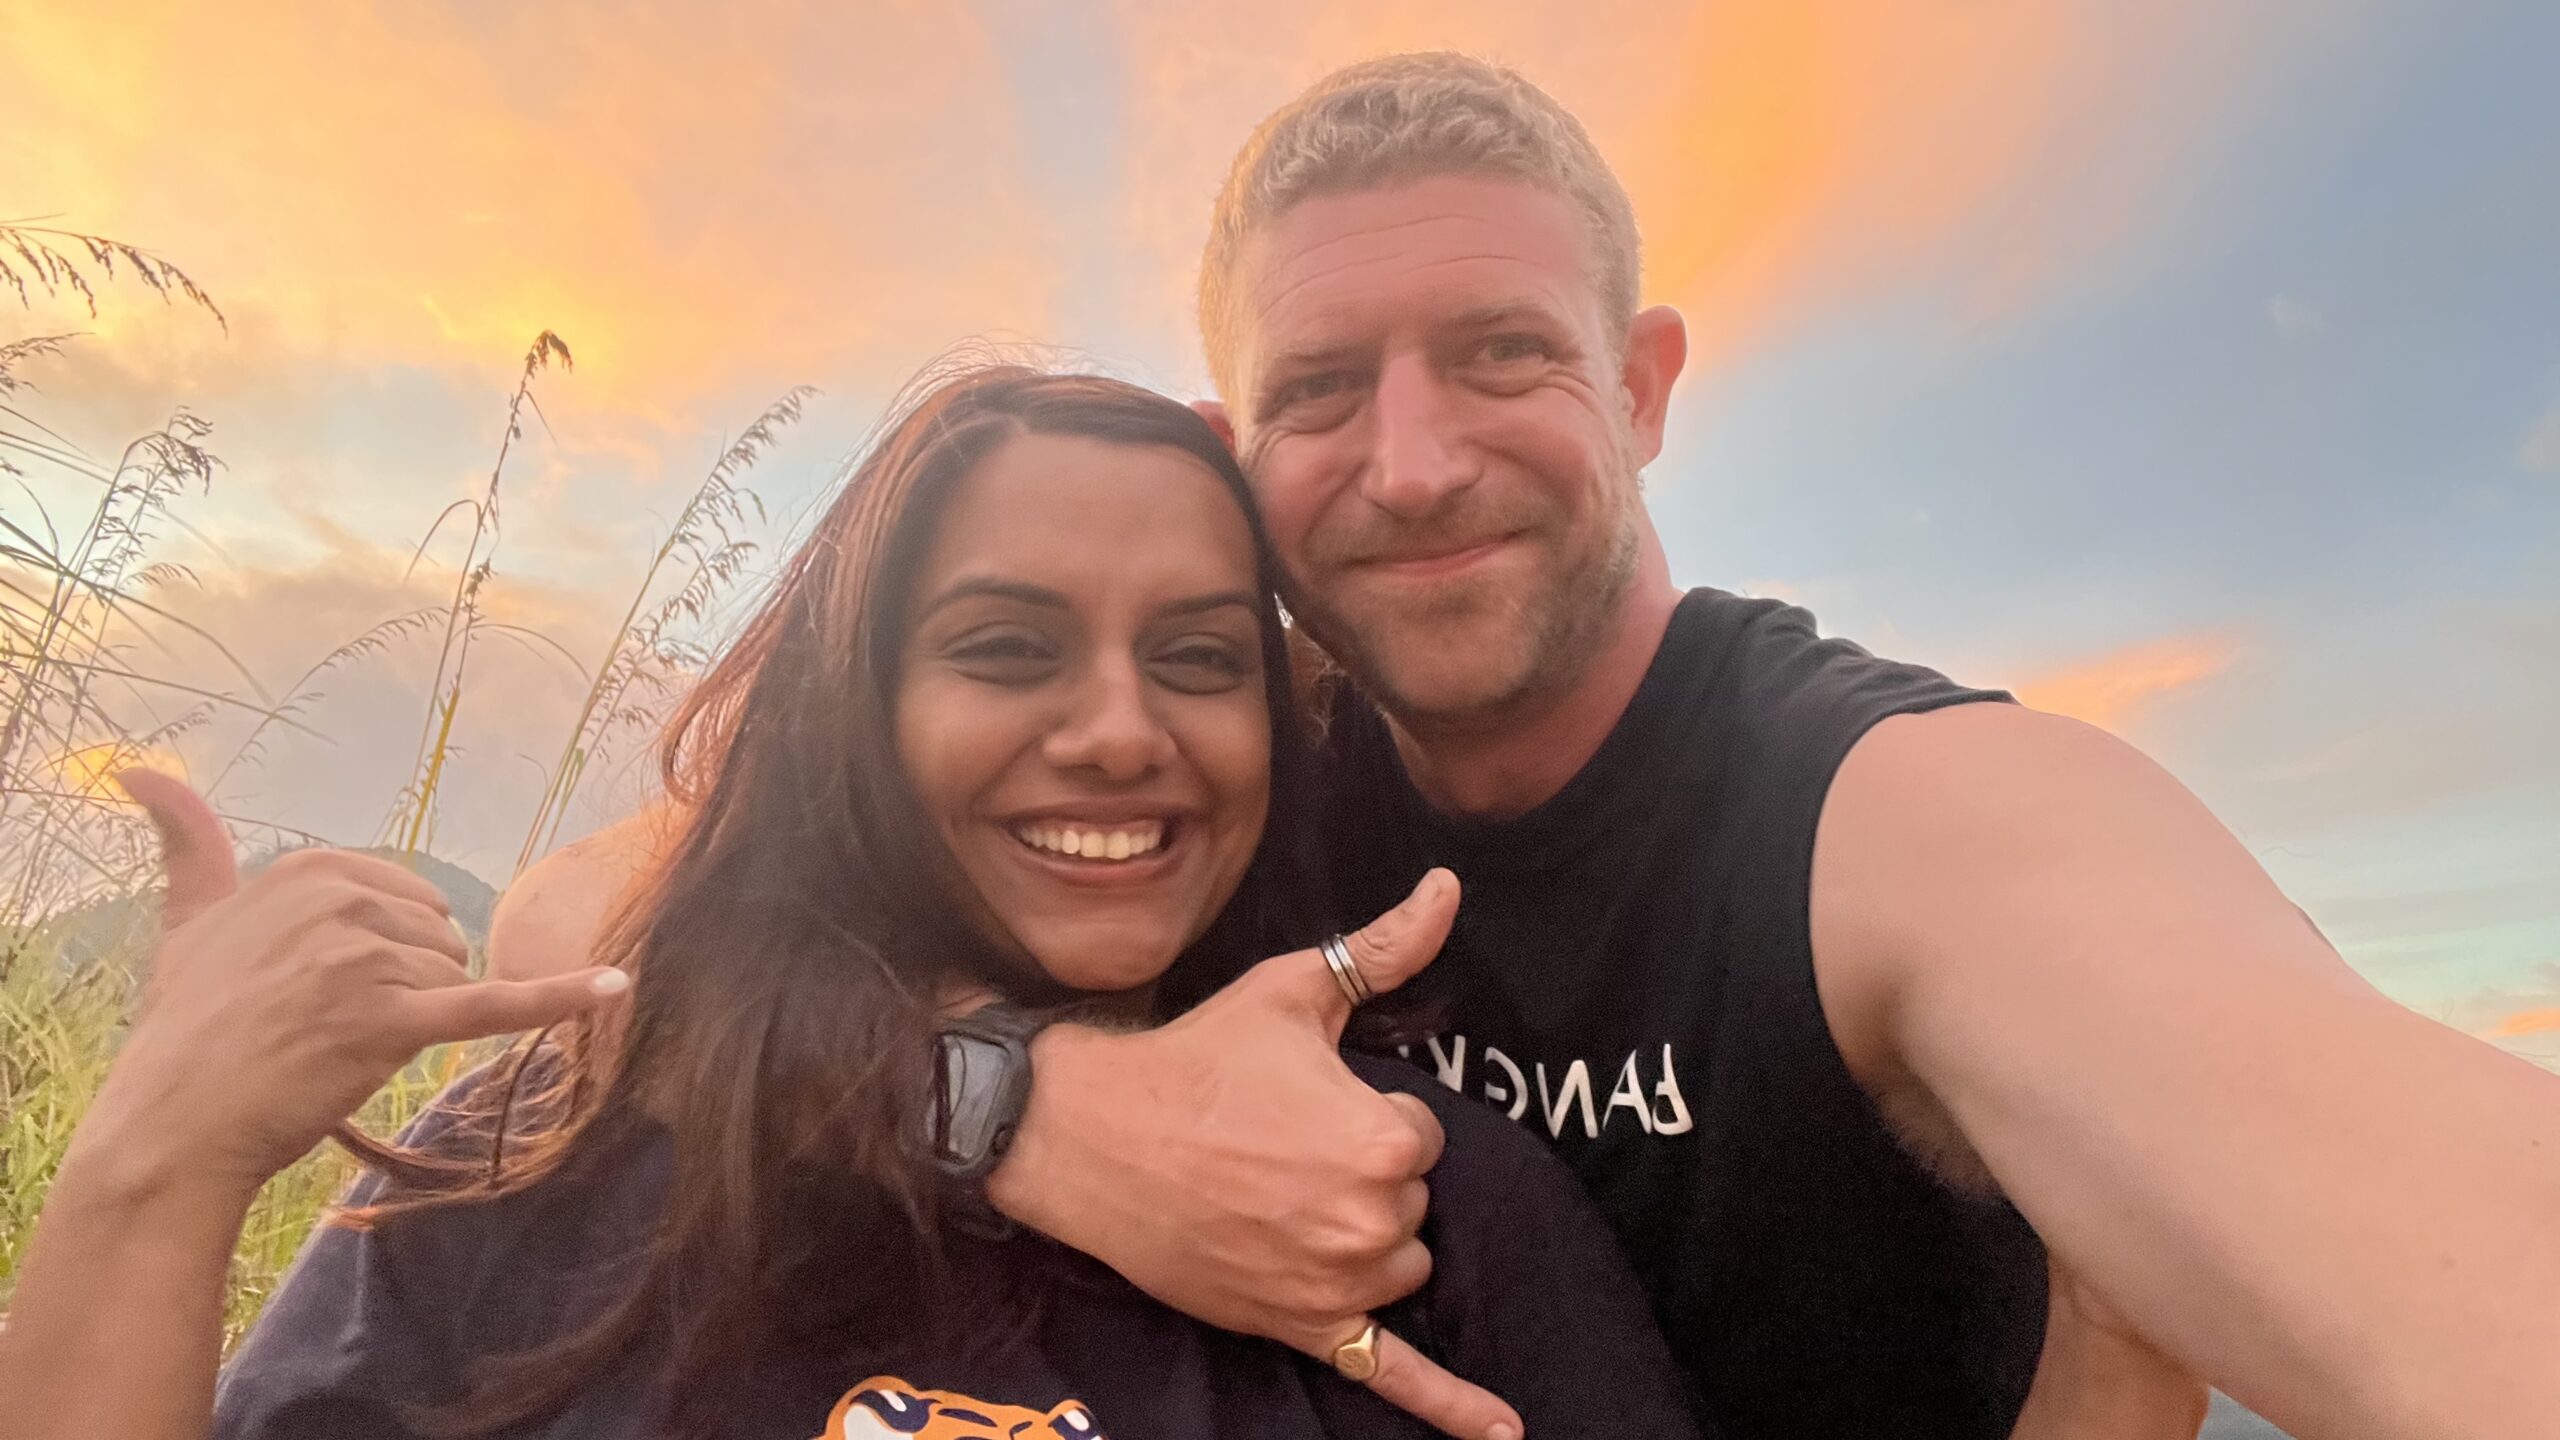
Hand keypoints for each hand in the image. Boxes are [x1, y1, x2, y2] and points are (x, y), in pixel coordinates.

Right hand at [75, 771, 629, 1196]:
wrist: (174, 1125)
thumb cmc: (186, 1029)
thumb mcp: (185, 920)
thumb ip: (186, 842)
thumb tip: (139, 768)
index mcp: (311, 868)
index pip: (405, 901)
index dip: (377, 953)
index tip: (312, 986)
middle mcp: (343, 902)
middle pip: (437, 939)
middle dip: (401, 986)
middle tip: (320, 1024)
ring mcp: (370, 961)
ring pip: (452, 981)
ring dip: (413, 1020)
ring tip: (334, 1046)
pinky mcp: (395, 1023)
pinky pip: (493, 1005)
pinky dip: (558, 997)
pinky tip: (615, 987)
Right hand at [990, 869, 1521, 1439]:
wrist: (1094, 1138)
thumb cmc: (1197, 1061)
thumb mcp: (1294, 991)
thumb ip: (1384, 949)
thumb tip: (1447, 889)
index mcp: (1384, 1141)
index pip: (1423, 1136)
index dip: (1368, 1115)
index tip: (1306, 1105)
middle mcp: (1370, 1223)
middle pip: (1411, 1203)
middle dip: (1363, 1177)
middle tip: (1282, 1150)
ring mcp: (1336, 1286)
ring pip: (1397, 1269)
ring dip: (1363, 1243)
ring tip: (1283, 1201)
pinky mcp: (1301, 1328)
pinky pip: (1393, 1375)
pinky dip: (1453, 1408)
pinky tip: (1505, 1435)